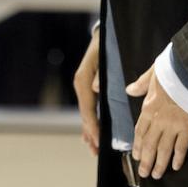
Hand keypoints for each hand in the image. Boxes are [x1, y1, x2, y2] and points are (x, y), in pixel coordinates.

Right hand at [73, 28, 100, 156]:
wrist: (102, 34)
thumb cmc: (105, 45)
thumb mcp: (103, 55)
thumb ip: (101, 72)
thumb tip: (95, 87)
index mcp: (83, 82)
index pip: (88, 110)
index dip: (93, 127)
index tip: (98, 141)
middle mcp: (81, 87)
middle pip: (85, 116)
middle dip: (91, 134)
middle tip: (97, 152)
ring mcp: (83, 88)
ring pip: (86, 115)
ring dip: (90, 132)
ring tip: (94, 149)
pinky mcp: (88, 89)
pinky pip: (89, 109)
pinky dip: (90, 123)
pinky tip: (92, 135)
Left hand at [124, 65, 187, 179]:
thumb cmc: (172, 71)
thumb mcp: (152, 74)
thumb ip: (141, 84)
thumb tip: (130, 90)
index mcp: (148, 109)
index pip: (140, 132)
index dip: (137, 146)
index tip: (136, 156)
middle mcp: (158, 121)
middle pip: (149, 145)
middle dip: (146, 161)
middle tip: (144, 174)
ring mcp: (173, 126)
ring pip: (164, 150)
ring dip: (159, 164)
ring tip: (156, 175)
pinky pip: (181, 147)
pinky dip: (178, 158)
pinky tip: (176, 167)